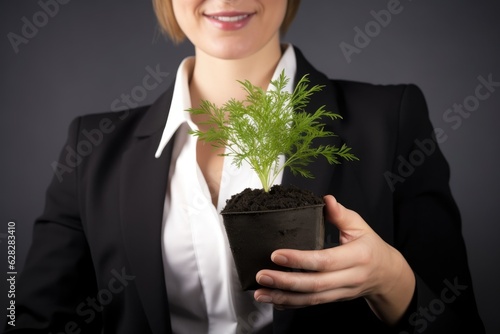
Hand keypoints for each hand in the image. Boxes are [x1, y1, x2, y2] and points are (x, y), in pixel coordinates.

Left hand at [253, 195, 414, 324]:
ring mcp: (341, 292)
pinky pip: (312, 305)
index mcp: (356, 257)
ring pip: (311, 299)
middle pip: (315, 284)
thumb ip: (341, 214)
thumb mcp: (360, 226)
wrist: (387, 275)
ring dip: (283, 298)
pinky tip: (274, 301)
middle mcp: (349, 278)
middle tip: (262, 276)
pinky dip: (291, 304)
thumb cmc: (370, 246)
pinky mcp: (334, 299)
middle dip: (285, 282)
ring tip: (261, 293)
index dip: (299, 259)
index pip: (325, 260)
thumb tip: (326, 199)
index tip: (276, 254)